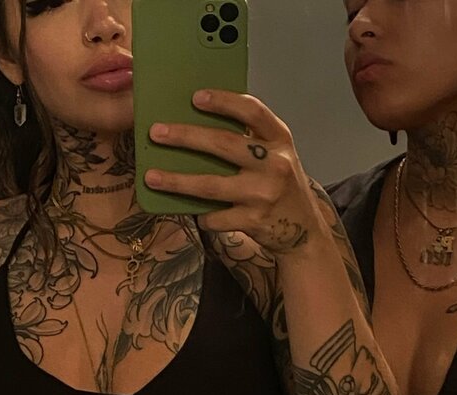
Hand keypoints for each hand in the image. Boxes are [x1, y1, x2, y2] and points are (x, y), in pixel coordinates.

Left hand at [145, 90, 322, 254]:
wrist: (305, 233)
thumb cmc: (282, 188)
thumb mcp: (277, 156)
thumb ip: (251, 140)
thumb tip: (199, 123)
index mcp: (280, 140)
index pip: (252, 111)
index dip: (223, 101)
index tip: (196, 98)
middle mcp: (275, 165)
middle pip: (223, 144)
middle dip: (185, 137)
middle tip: (156, 133)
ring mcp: (264, 195)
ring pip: (211, 185)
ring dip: (177, 181)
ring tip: (151, 177)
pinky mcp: (254, 222)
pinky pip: (215, 217)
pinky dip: (201, 215)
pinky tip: (194, 212)